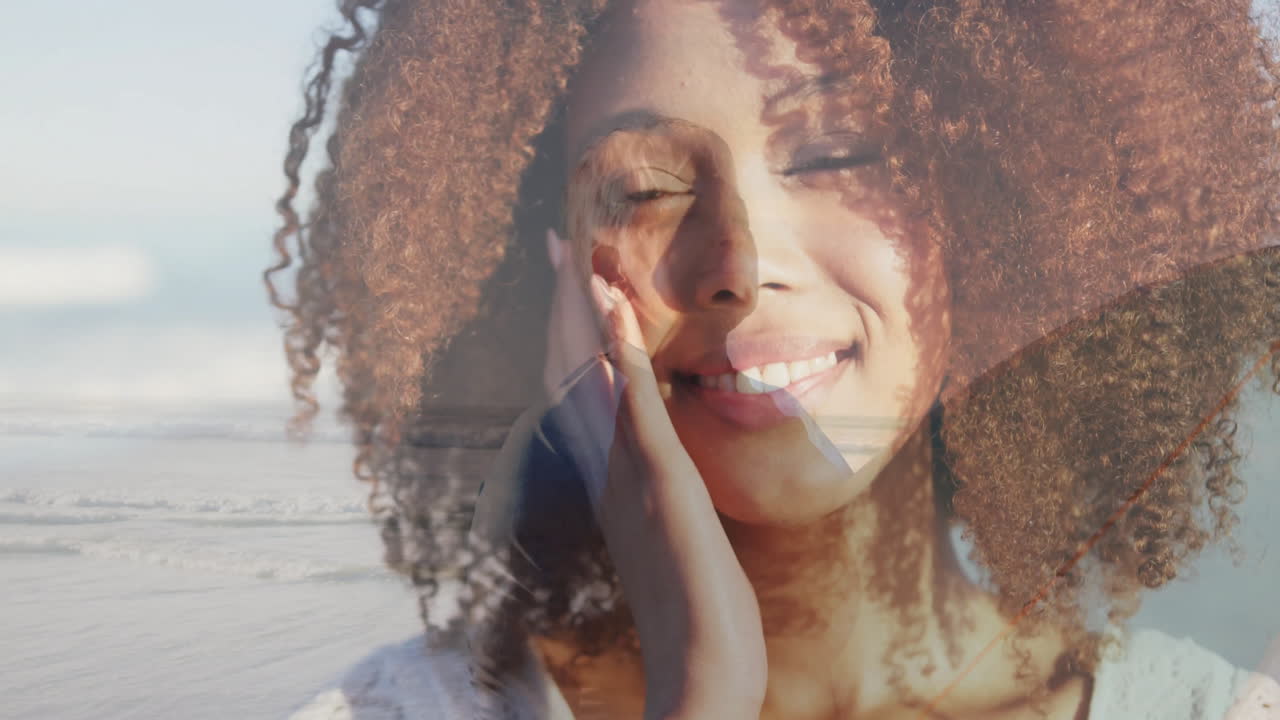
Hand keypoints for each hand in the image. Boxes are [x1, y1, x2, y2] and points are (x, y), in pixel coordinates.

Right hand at [543, 229, 767, 719]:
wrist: (700, 672)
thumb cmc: (699, 625)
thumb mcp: (678, 551)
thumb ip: (661, 511)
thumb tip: (660, 488)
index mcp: (616, 483)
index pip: (587, 394)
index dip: (579, 338)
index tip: (576, 291)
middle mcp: (611, 472)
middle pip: (577, 371)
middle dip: (568, 308)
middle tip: (558, 245)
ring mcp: (631, 475)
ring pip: (597, 378)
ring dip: (588, 313)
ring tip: (577, 255)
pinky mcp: (660, 481)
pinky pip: (637, 405)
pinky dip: (624, 353)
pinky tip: (617, 307)